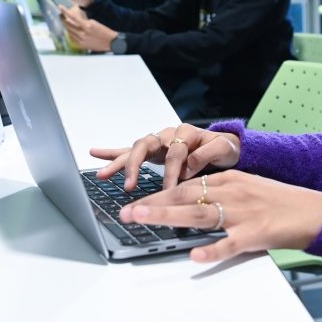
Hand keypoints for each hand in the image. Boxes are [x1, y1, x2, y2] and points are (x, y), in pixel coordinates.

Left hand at [59, 5, 115, 51]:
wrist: (111, 42)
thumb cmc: (105, 31)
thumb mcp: (95, 23)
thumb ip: (85, 21)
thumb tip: (76, 19)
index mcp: (87, 26)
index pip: (73, 17)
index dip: (65, 11)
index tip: (60, 7)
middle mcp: (82, 34)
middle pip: (68, 25)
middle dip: (63, 19)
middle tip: (60, 15)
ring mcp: (81, 40)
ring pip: (69, 32)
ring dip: (66, 26)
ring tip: (64, 22)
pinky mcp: (82, 45)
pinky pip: (72, 38)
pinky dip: (70, 34)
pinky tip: (70, 31)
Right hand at [90, 123, 240, 190]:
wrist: (226, 147)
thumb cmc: (224, 148)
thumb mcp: (224, 149)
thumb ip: (208, 153)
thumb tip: (189, 165)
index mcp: (186, 133)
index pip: (175, 153)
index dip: (173, 171)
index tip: (172, 188)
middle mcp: (169, 135)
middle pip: (146, 145)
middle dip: (136, 166)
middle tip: (129, 185)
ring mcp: (159, 142)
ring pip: (134, 149)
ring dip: (119, 162)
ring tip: (103, 174)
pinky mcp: (153, 151)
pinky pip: (129, 150)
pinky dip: (112, 152)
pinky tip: (95, 153)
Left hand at [128, 171, 321, 262]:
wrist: (317, 211)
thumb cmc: (284, 203)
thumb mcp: (250, 188)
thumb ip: (223, 193)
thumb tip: (195, 203)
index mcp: (232, 179)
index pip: (188, 183)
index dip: (160, 192)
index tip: (138, 199)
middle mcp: (234, 192)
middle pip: (186, 195)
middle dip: (154, 202)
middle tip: (127, 210)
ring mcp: (244, 213)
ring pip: (200, 214)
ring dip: (168, 216)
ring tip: (143, 219)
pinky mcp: (257, 234)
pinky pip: (230, 243)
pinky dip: (213, 249)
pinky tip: (196, 255)